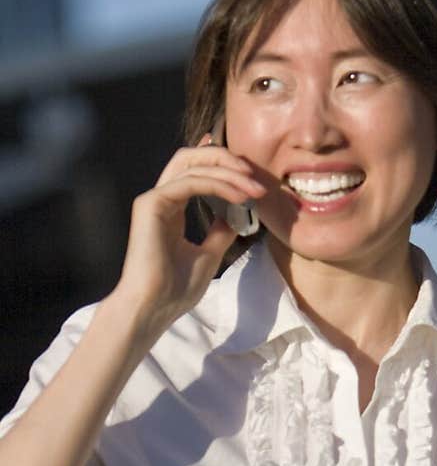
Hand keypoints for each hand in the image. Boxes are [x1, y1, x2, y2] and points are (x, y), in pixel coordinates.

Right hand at [112, 137, 264, 339]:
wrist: (154, 308)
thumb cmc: (175, 289)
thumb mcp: (209, 255)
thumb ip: (220, 232)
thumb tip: (236, 216)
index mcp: (171, 209)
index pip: (197, 173)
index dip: (225, 169)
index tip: (255, 183)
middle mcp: (161, 199)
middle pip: (192, 158)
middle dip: (226, 158)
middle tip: (255, 173)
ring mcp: (154, 199)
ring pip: (193, 165)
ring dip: (228, 172)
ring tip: (255, 188)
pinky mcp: (152, 204)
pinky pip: (191, 182)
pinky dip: (218, 184)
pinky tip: (240, 195)